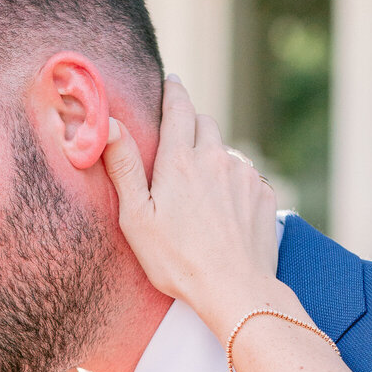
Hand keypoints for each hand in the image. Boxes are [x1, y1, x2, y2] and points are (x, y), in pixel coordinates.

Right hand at [105, 76, 278, 330]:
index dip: (173, 91)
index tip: (172, 81)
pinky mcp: (264, 193)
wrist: (235, 289)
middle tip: (178, 148)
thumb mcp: (137, 217)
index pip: (178, 107)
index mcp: (180, 161)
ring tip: (201, 193)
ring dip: (213, 159)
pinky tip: (224, 211)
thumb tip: (108, 123)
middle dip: (191, 126)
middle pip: (204, 123)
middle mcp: (216, 158)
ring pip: (226, 151)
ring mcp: (244, 175)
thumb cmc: (178, 261)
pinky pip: (246, 175)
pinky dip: (233, 182)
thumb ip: (124, 166)